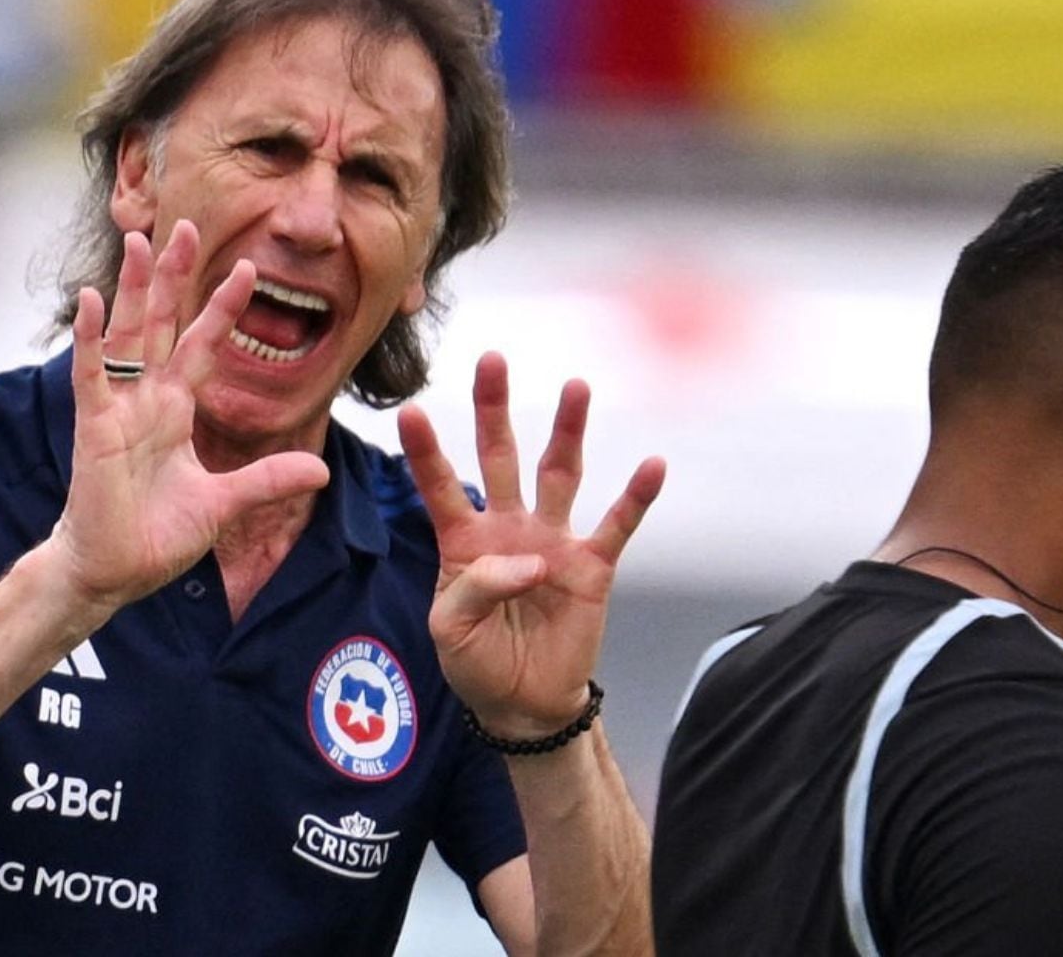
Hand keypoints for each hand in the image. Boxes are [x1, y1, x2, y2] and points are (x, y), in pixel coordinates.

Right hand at [44, 220, 329, 620]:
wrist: (113, 572)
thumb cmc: (155, 537)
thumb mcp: (225, 504)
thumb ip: (268, 480)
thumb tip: (320, 471)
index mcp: (175, 411)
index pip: (203, 345)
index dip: (223, 308)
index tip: (247, 269)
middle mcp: (147, 401)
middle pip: (161, 323)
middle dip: (172, 276)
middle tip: (185, 225)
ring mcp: (119, 409)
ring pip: (126, 335)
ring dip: (129, 288)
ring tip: (136, 240)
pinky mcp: (95, 427)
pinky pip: (91, 374)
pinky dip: (89, 338)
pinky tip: (89, 300)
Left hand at [399, 352, 665, 738]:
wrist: (524, 704)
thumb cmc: (477, 662)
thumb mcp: (451, 629)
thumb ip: (477, 587)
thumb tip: (532, 561)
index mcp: (464, 541)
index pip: (441, 486)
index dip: (426, 451)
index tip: (409, 410)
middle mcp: (508, 528)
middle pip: (500, 456)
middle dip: (494, 409)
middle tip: (491, 359)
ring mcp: (553, 541)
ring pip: (559, 474)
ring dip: (567, 431)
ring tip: (575, 387)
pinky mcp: (592, 567)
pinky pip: (617, 525)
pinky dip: (636, 496)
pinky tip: (653, 464)